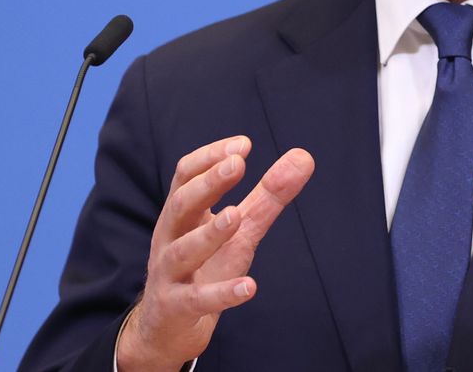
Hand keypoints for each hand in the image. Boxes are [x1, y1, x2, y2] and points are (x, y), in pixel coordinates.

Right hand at [117, 135, 314, 371]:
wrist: (169, 327)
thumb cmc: (206, 267)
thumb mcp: (240, 229)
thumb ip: (268, 195)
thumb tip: (304, 157)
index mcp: (183, 213)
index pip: (186, 175)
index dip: (210, 157)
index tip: (243, 145)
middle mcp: (170, 237)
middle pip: (181, 204)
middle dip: (207, 183)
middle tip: (237, 165)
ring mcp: (169, 274)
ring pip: (183, 250)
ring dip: (209, 233)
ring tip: (235, 215)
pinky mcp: (176, 308)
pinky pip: (197, 300)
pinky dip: (222, 293)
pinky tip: (250, 286)